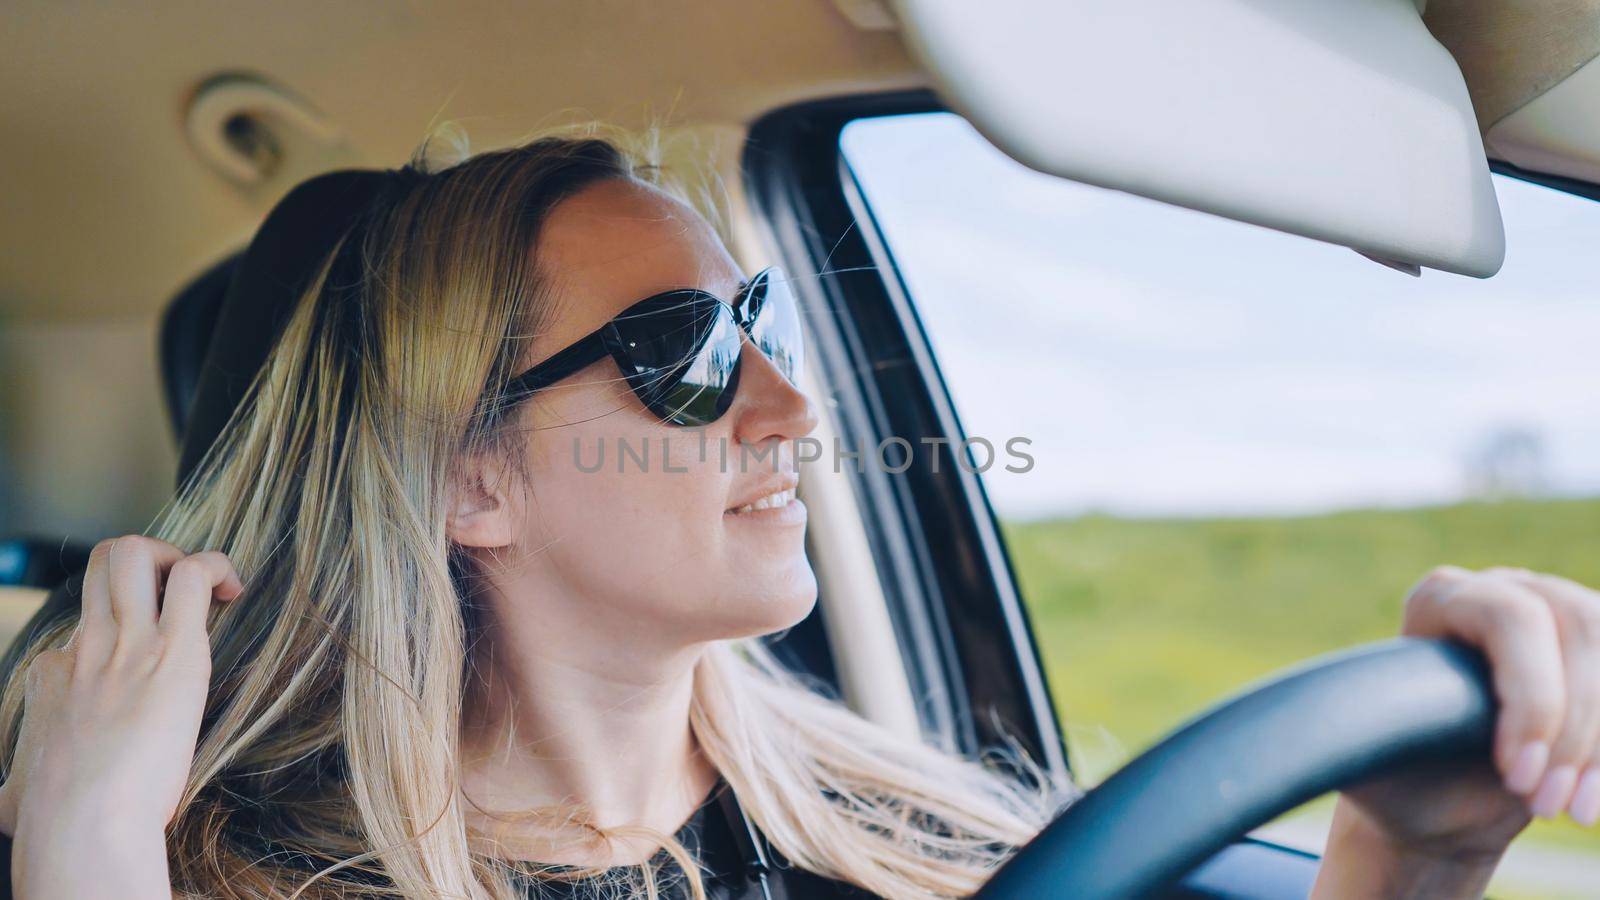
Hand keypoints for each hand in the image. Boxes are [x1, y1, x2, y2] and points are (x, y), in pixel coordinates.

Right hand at [0, 536, 239, 843]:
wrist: (81, 822)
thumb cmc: (55, 820)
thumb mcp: (15, 788)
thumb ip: (15, 783)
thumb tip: (4, 804)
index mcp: (53, 673)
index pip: (84, 625)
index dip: (122, 631)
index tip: (147, 665)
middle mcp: (86, 646)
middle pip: (103, 562)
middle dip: (144, 559)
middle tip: (176, 591)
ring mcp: (126, 642)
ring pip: (134, 553)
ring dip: (177, 556)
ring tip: (209, 587)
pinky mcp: (173, 651)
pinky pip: (191, 576)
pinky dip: (216, 568)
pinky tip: (231, 592)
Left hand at [1334, 565, 1598, 875]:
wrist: (1437, 803)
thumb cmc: (1397, 774)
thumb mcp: (1365, 749)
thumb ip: (1355, 722)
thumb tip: (1314, 714)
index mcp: (1439, 598)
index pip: (1510, 618)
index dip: (1530, 697)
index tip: (1515, 776)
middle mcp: (1505, 588)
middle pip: (1577, 631)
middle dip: (1572, 731)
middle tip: (1544, 806)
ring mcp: (1561, 612)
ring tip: (1573, 812)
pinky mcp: (1594, 653)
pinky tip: (1595, 799)